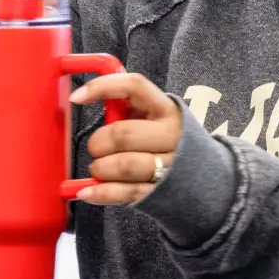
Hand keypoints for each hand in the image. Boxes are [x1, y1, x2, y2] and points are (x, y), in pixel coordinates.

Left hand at [73, 72, 181, 204]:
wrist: (202, 175)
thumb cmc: (163, 140)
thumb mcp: (152, 117)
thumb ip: (126, 107)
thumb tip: (84, 97)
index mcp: (166, 109)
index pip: (134, 86)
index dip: (103, 87)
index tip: (77, 98)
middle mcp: (172, 134)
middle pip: (123, 134)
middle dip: (98, 143)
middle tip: (96, 148)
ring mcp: (170, 165)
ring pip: (124, 165)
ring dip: (100, 169)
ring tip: (99, 169)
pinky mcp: (160, 191)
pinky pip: (126, 192)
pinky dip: (101, 192)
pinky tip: (87, 191)